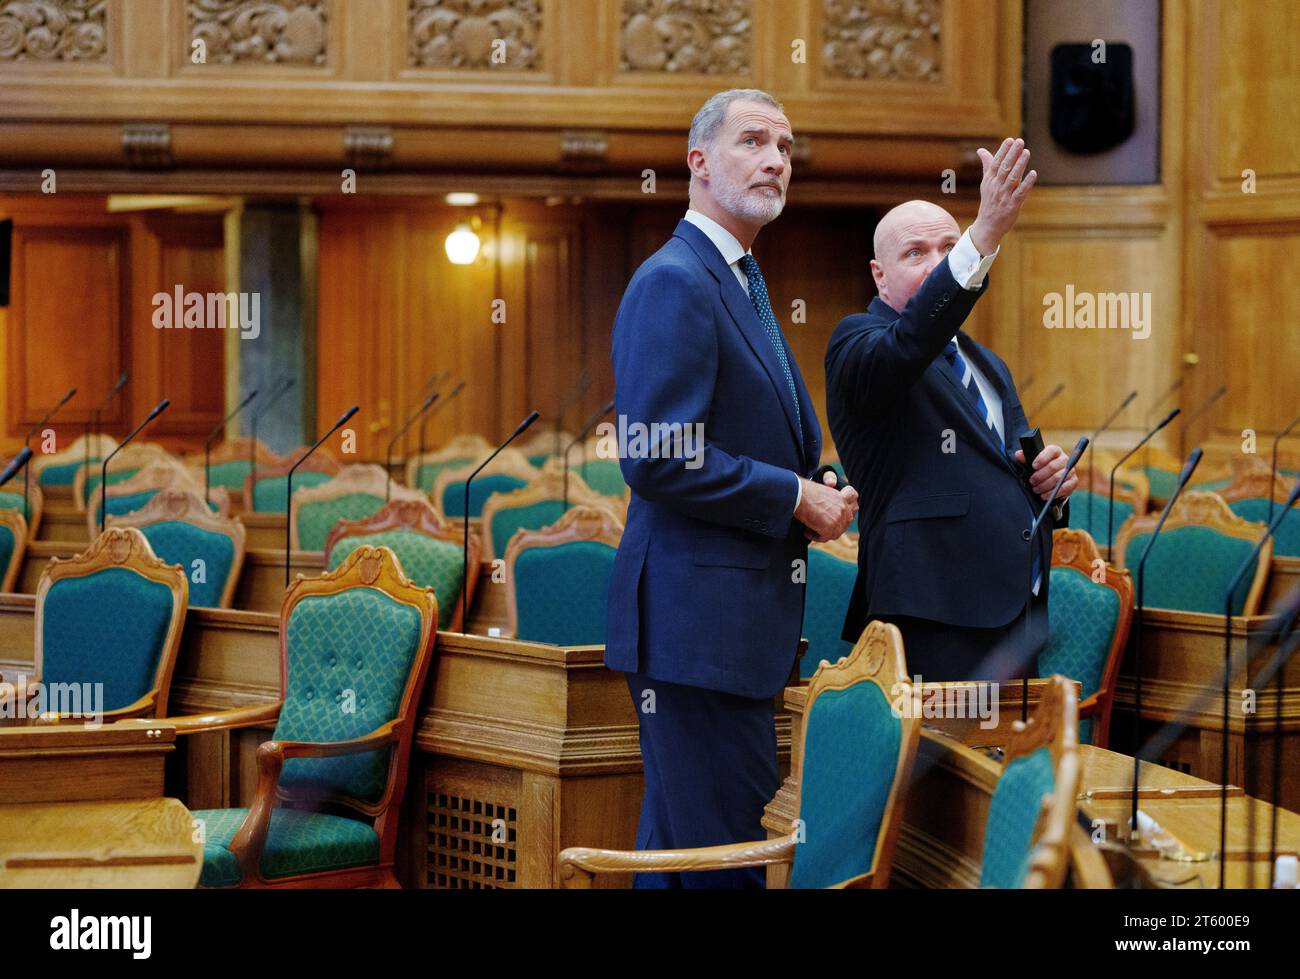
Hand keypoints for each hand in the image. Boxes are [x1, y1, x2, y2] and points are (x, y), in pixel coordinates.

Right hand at [795, 469, 858, 541]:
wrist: (797, 494)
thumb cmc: (804, 491)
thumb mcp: (824, 492)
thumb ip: (832, 502)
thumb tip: (830, 513)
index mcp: (842, 497)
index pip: (855, 507)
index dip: (848, 513)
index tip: (837, 517)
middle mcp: (843, 508)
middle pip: (845, 524)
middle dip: (834, 527)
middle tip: (821, 527)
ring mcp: (837, 519)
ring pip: (835, 533)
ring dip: (823, 533)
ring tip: (810, 528)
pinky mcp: (829, 528)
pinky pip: (824, 538)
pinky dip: (814, 536)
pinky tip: (806, 531)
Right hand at [969, 137, 1036, 255]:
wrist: (988, 226)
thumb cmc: (989, 202)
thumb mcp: (986, 183)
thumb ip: (987, 165)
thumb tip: (981, 150)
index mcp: (989, 180)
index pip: (996, 163)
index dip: (1003, 151)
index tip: (1010, 140)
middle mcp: (996, 187)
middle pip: (1004, 168)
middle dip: (1012, 154)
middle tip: (1020, 141)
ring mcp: (1004, 196)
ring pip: (1012, 178)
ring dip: (1020, 165)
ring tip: (1026, 152)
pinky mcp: (1012, 205)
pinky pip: (1020, 193)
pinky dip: (1026, 183)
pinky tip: (1033, 173)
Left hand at [1014, 444, 1077, 501]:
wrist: (1052, 478)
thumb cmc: (1041, 467)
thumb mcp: (1033, 461)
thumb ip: (1026, 457)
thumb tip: (1018, 454)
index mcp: (1055, 451)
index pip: (1051, 451)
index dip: (1042, 458)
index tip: (1033, 466)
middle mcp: (1065, 459)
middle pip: (1054, 466)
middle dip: (1040, 476)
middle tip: (1032, 481)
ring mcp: (1071, 470)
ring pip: (1058, 478)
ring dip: (1045, 485)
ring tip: (1036, 489)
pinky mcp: (1074, 482)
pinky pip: (1065, 488)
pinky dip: (1053, 493)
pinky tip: (1044, 495)